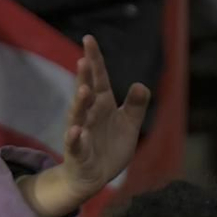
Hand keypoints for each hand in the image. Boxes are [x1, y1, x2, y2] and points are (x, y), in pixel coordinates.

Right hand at [18, 36, 149, 216]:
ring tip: (84, 90)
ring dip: (80, 103)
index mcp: (102, 104)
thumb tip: (142, 85)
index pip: (98, 78)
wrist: (95, 176)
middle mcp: (89, 115)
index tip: (88, 39)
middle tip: (83, 60)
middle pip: (86, 92)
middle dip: (84, 77)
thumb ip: (136, 106)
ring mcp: (81, 132)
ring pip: (78, 115)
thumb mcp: (129, 125)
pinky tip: (76, 130)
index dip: (94, 60)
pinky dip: (75, 137)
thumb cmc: (110, 147)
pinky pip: (75, 144)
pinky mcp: (78, 152)